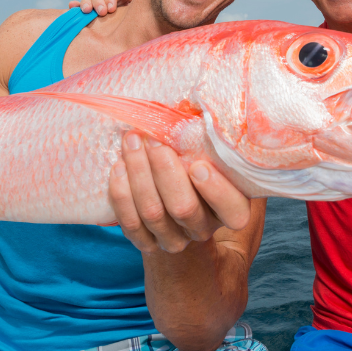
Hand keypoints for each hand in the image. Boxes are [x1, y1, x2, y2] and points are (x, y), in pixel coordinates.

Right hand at [70, 0, 134, 16]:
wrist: (133, 33)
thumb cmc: (138, 19)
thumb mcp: (139, 8)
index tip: (111, 9)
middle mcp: (106, 0)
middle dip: (98, 2)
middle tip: (101, 12)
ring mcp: (97, 7)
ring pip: (88, 1)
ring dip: (86, 3)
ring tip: (86, 10)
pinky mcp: (89, 16)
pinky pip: (80, 9)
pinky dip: (75, 6)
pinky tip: (72, 5)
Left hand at [108, 132, 250, 252]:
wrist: (179, 208)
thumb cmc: (200, 169)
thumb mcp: (215, 159)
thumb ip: (212, 143)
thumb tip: (194, 108)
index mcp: (230, 210)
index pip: (233, 211)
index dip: (217, 191)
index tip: (198, 165)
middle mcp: (202, 229)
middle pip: (183, 208)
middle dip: (164, 170)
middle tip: (153, 139)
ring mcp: (174, 239)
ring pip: (153, 213)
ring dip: (139, 173)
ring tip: (131, 141)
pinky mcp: (147, 242)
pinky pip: (130, 224)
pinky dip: (122, 194)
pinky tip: (118, 167)